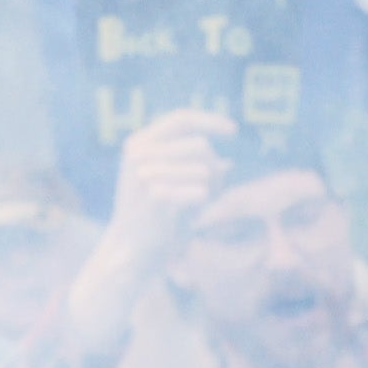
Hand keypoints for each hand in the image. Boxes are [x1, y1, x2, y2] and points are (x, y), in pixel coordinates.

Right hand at [79, 114, 236, 343]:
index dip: (210, 121)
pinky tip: (191, 212)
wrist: (133, 249)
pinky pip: (198, 190)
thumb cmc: (157, 217)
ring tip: (193, 204)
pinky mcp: (153, 197)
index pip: (181, 118)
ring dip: (209, 188)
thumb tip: (226, 163)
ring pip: (203, 169)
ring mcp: (143, 173)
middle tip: (207, 191)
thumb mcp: (173, 184)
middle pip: (200, 145)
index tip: (234, 130)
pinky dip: (202, 200)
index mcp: (139, 143)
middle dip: (213, 168)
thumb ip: (192, 167)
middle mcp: (138, 153)